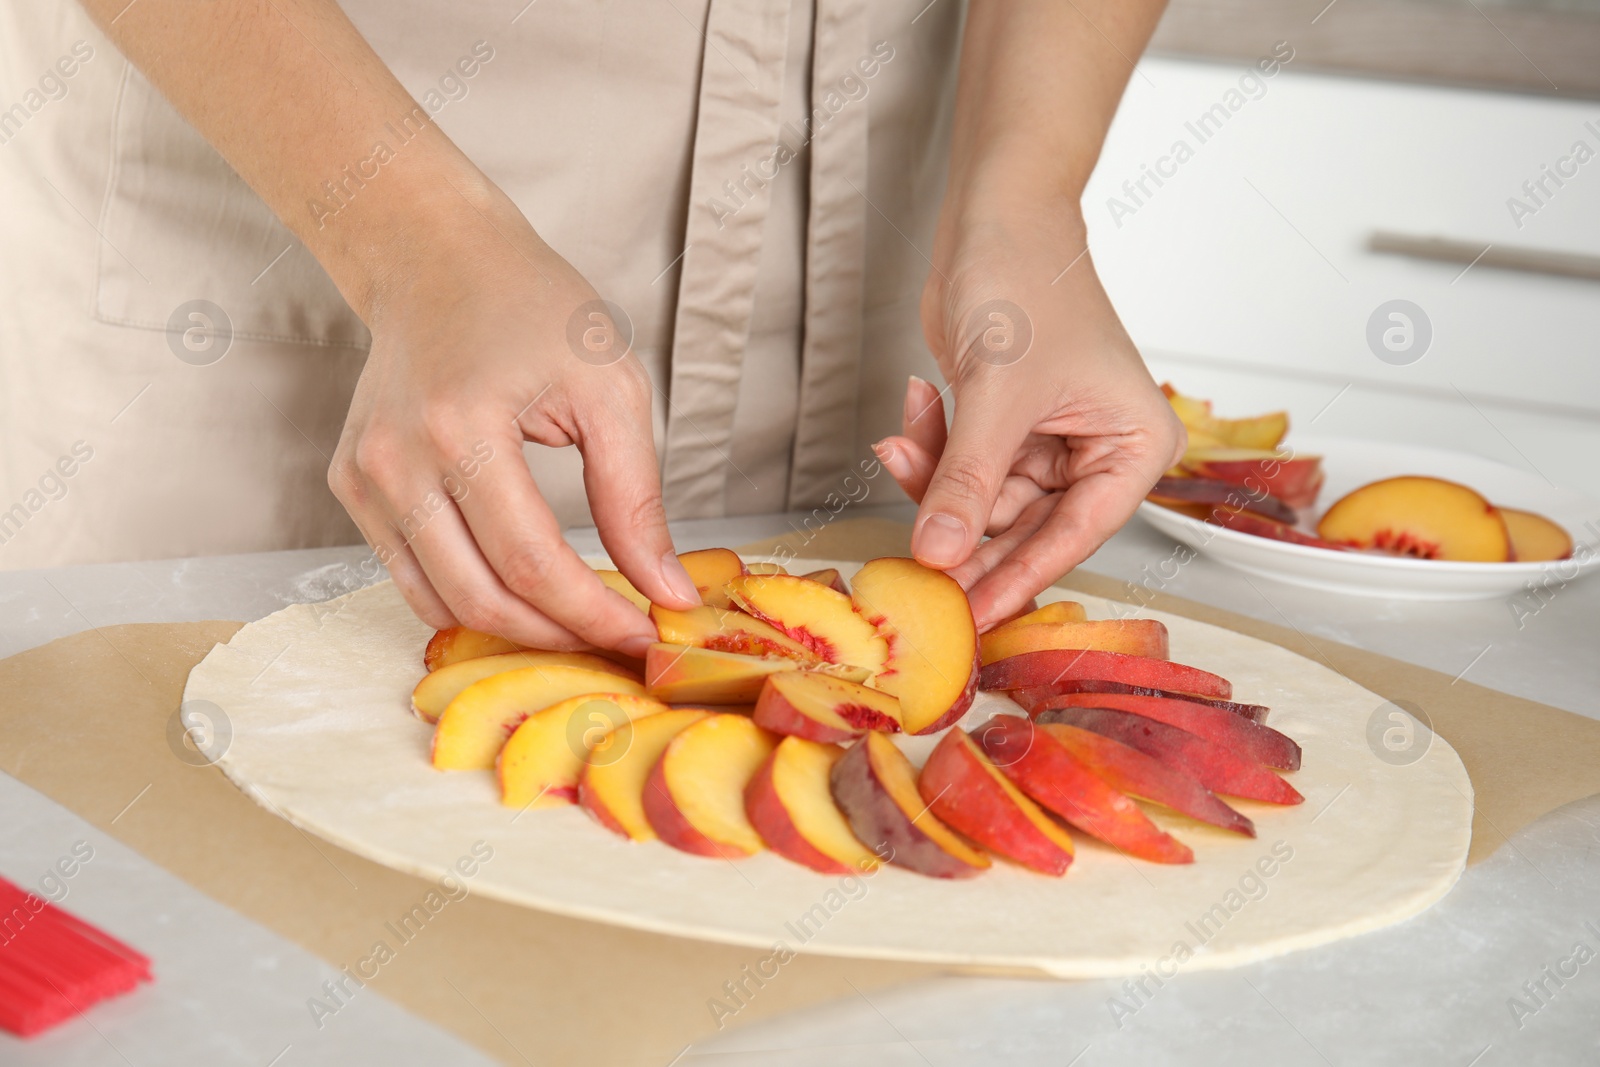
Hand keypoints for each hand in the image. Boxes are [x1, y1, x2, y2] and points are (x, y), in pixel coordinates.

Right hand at [328, 183, 699, 656]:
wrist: (436, 257)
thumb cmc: (531, 307)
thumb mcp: (610, 386)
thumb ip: (636, 497)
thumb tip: (665, 592)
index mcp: (460, 428)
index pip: (533, 564)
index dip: (594, 616)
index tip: (645, 637)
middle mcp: (396, 461)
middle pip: (482, 598)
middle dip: (559, 635)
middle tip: (616, 639)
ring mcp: (363, 478)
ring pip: (441, 602)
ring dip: (515, 629)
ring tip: (576, 622)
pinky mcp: (352, 486)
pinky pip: (412, 576)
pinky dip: (469, 600)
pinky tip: (524, 597)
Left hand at [874, 205, 1184, 630]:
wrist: (994, 215)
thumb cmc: (1027, 279)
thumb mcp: (998, 393)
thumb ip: (969, 482)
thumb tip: (941, 556)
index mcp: (1132, 448)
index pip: (1073, 536)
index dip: (1016, 577)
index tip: (971, 619)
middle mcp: (1097, 453)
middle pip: (1022, 528)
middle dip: (961, 529)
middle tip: (911, 565)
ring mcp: (1048, 443)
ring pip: (981, 502)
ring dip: (934, 478)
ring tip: (905, 439)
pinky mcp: (1003, 428)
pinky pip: (960, 469)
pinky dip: (929, 449)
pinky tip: (912, 409)